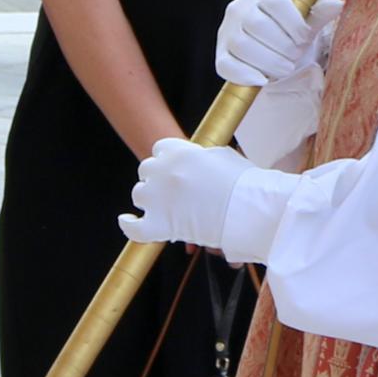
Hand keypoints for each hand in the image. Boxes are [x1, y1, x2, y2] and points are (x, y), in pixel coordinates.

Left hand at [120, 136, 296, 262]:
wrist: (250, 209)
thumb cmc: (245, 183)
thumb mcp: (223, 156)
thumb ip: (202, 156)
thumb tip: (199, 160)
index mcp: (180, 153)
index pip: (160, 149)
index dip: (167, 159)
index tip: (174, 169)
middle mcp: (164, 172)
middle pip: (146, 170)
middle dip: (156, 178)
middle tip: (171, 190)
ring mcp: (159, 199)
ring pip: (139, 195)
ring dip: (148, 199)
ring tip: (162, 208)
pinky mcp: (160, 225)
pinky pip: (134, 227)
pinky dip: (128, 225)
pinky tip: (126, 221)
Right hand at [215, 0, 343, 88]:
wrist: (266, 45)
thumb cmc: (287, 30)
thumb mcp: (305, 20)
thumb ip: (319, 12)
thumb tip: (338, 3)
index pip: (276, 2)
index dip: (295, 23)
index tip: (306, 38)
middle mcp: (237, 8)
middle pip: (259, 26)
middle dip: (283, 45)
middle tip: (296, 56)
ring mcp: (226, 32)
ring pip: (243, 46)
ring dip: (270, 61)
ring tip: (286, 67)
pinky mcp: (220, 54)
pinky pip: (226, 65)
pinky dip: (246, 75)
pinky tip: (264, 79)